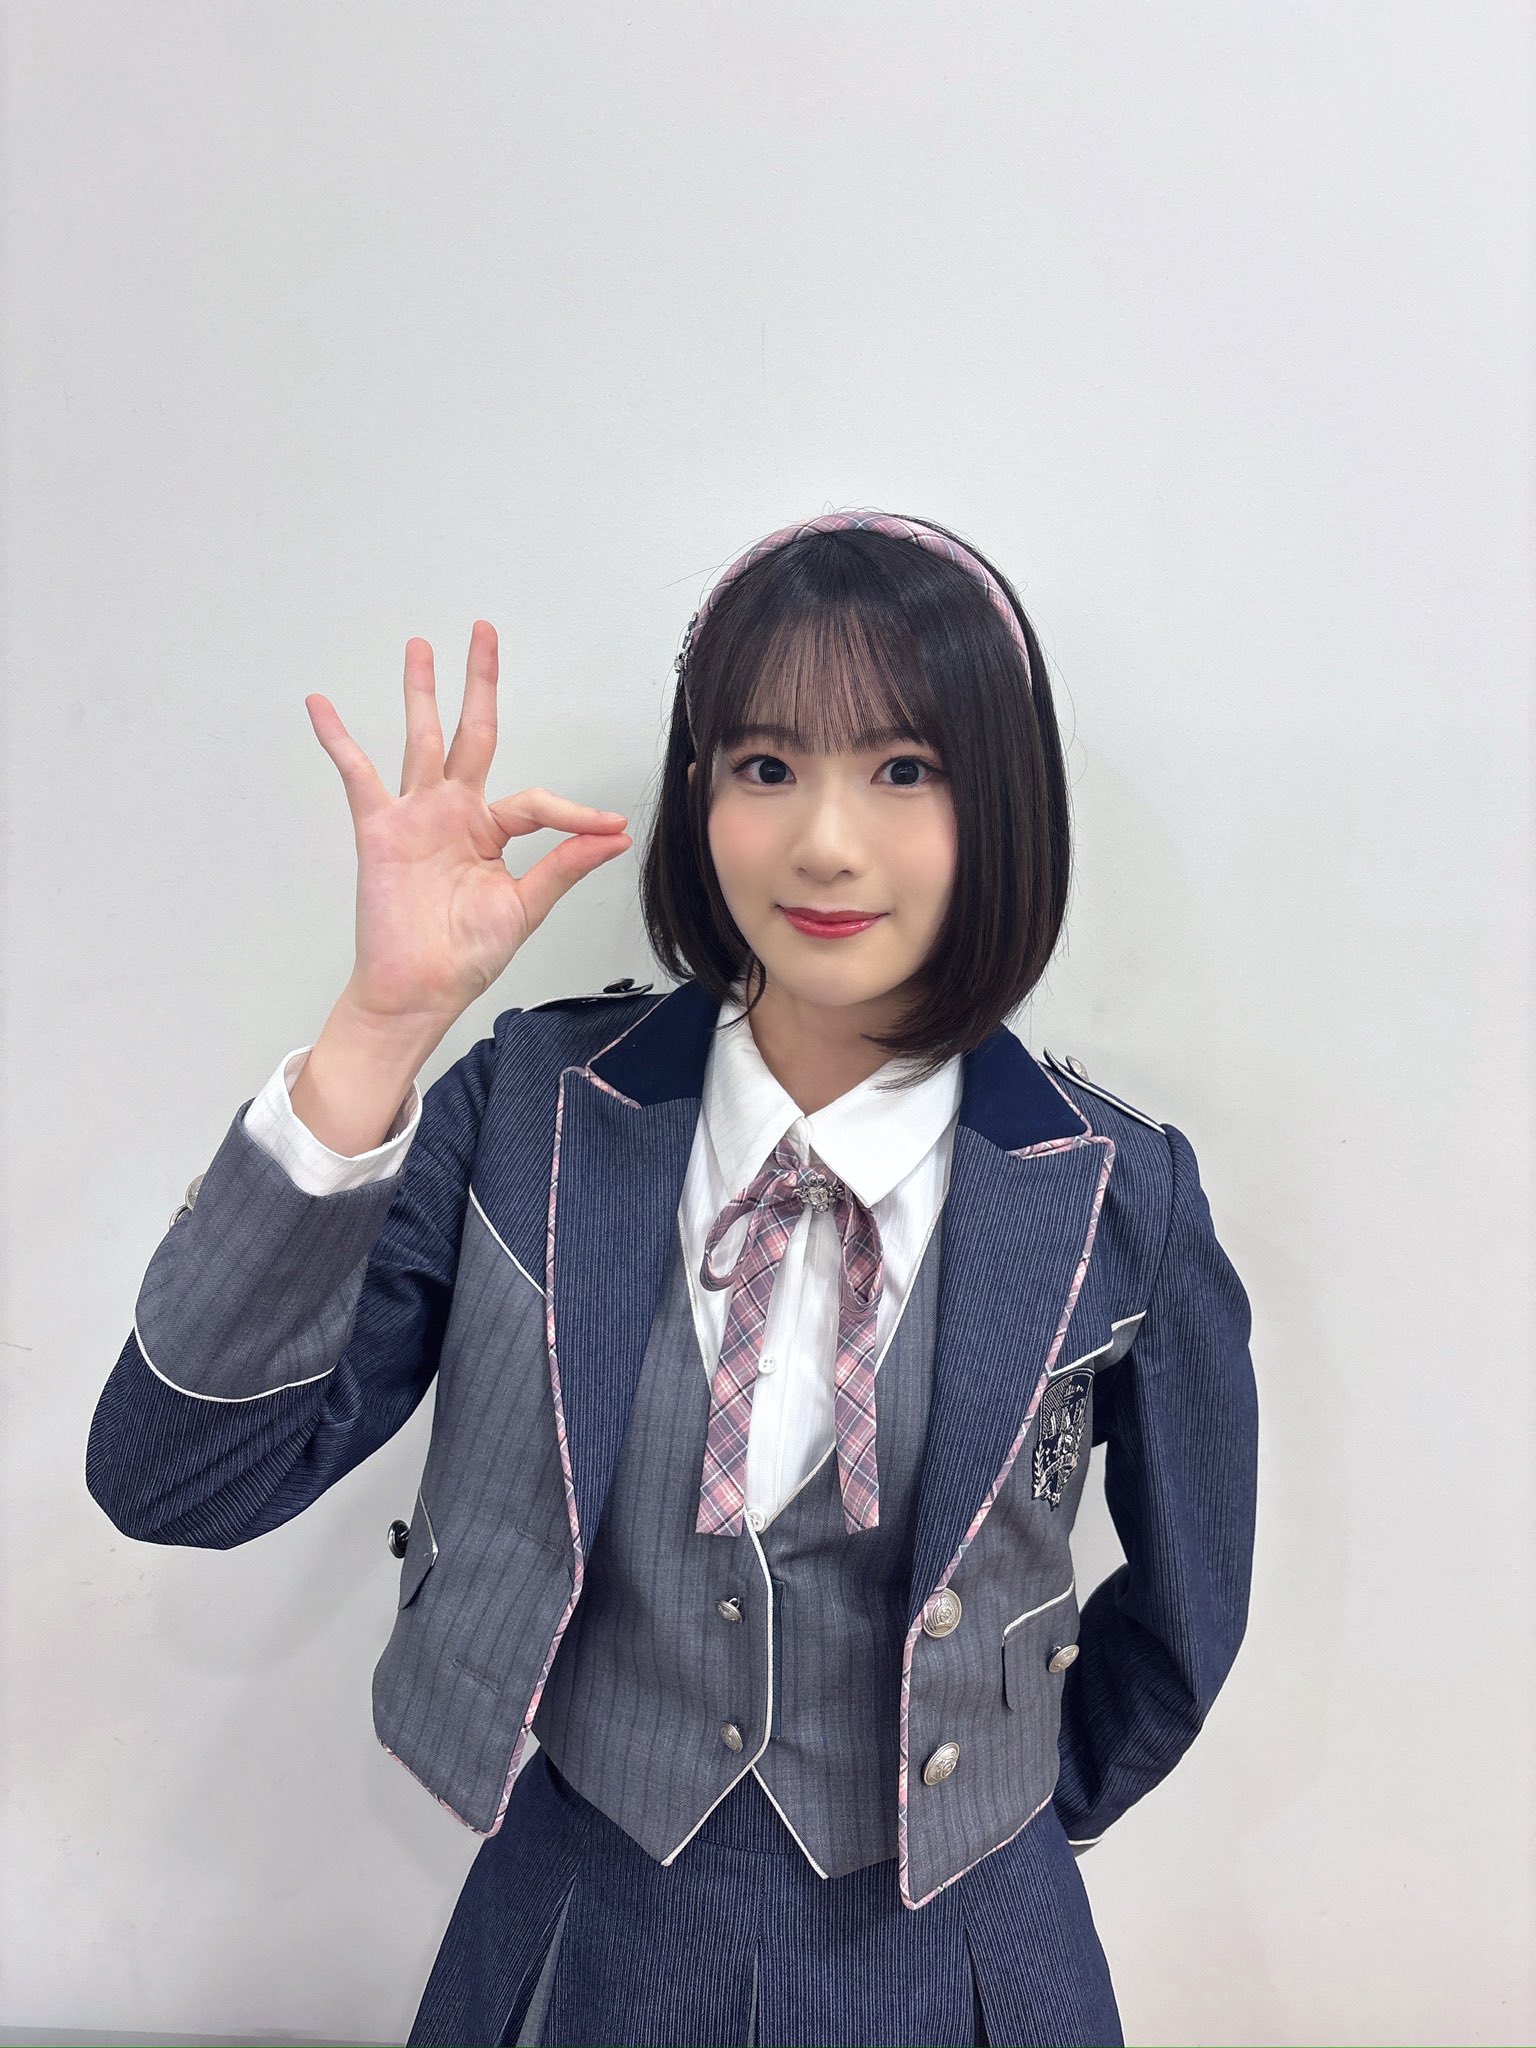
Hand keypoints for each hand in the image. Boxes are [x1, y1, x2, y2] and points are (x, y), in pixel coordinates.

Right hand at [304, 621, 631, 1025]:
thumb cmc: (467, 955)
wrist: (419, 989)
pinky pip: (357, 774)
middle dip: (478, 684)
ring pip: (419, 738)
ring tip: (420, 646)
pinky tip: (321, 704)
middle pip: (470, 733)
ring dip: (420, 691)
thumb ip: (564, 866)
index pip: (536, 802)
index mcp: (493, 831)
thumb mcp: (525, 907)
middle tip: (484, 633)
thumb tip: (616, 836)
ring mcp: (416, 815)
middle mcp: (455, 813)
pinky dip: (338, 739)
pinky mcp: (379, 828)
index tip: (610, 825)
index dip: (574, 813)